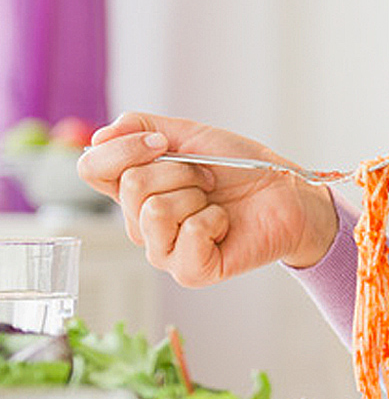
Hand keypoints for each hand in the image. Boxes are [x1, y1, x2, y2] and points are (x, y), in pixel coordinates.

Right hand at [77, 112, 339, 284]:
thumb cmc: (240, 168)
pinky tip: (225, 224)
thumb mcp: (190, 135)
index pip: (91, 169)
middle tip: (208, 180)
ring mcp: (164, 251)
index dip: (123, 149)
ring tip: (216, 202)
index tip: (162, 142)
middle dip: (180, 170)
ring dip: (197, 195)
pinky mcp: (191, 271)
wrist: (287, 193)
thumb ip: (141, 127)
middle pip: (131, 185)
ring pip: (155, 209)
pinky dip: (214, 220)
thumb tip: (99, 137)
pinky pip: (187, 234)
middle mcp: (141, 224)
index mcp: (134, 191)